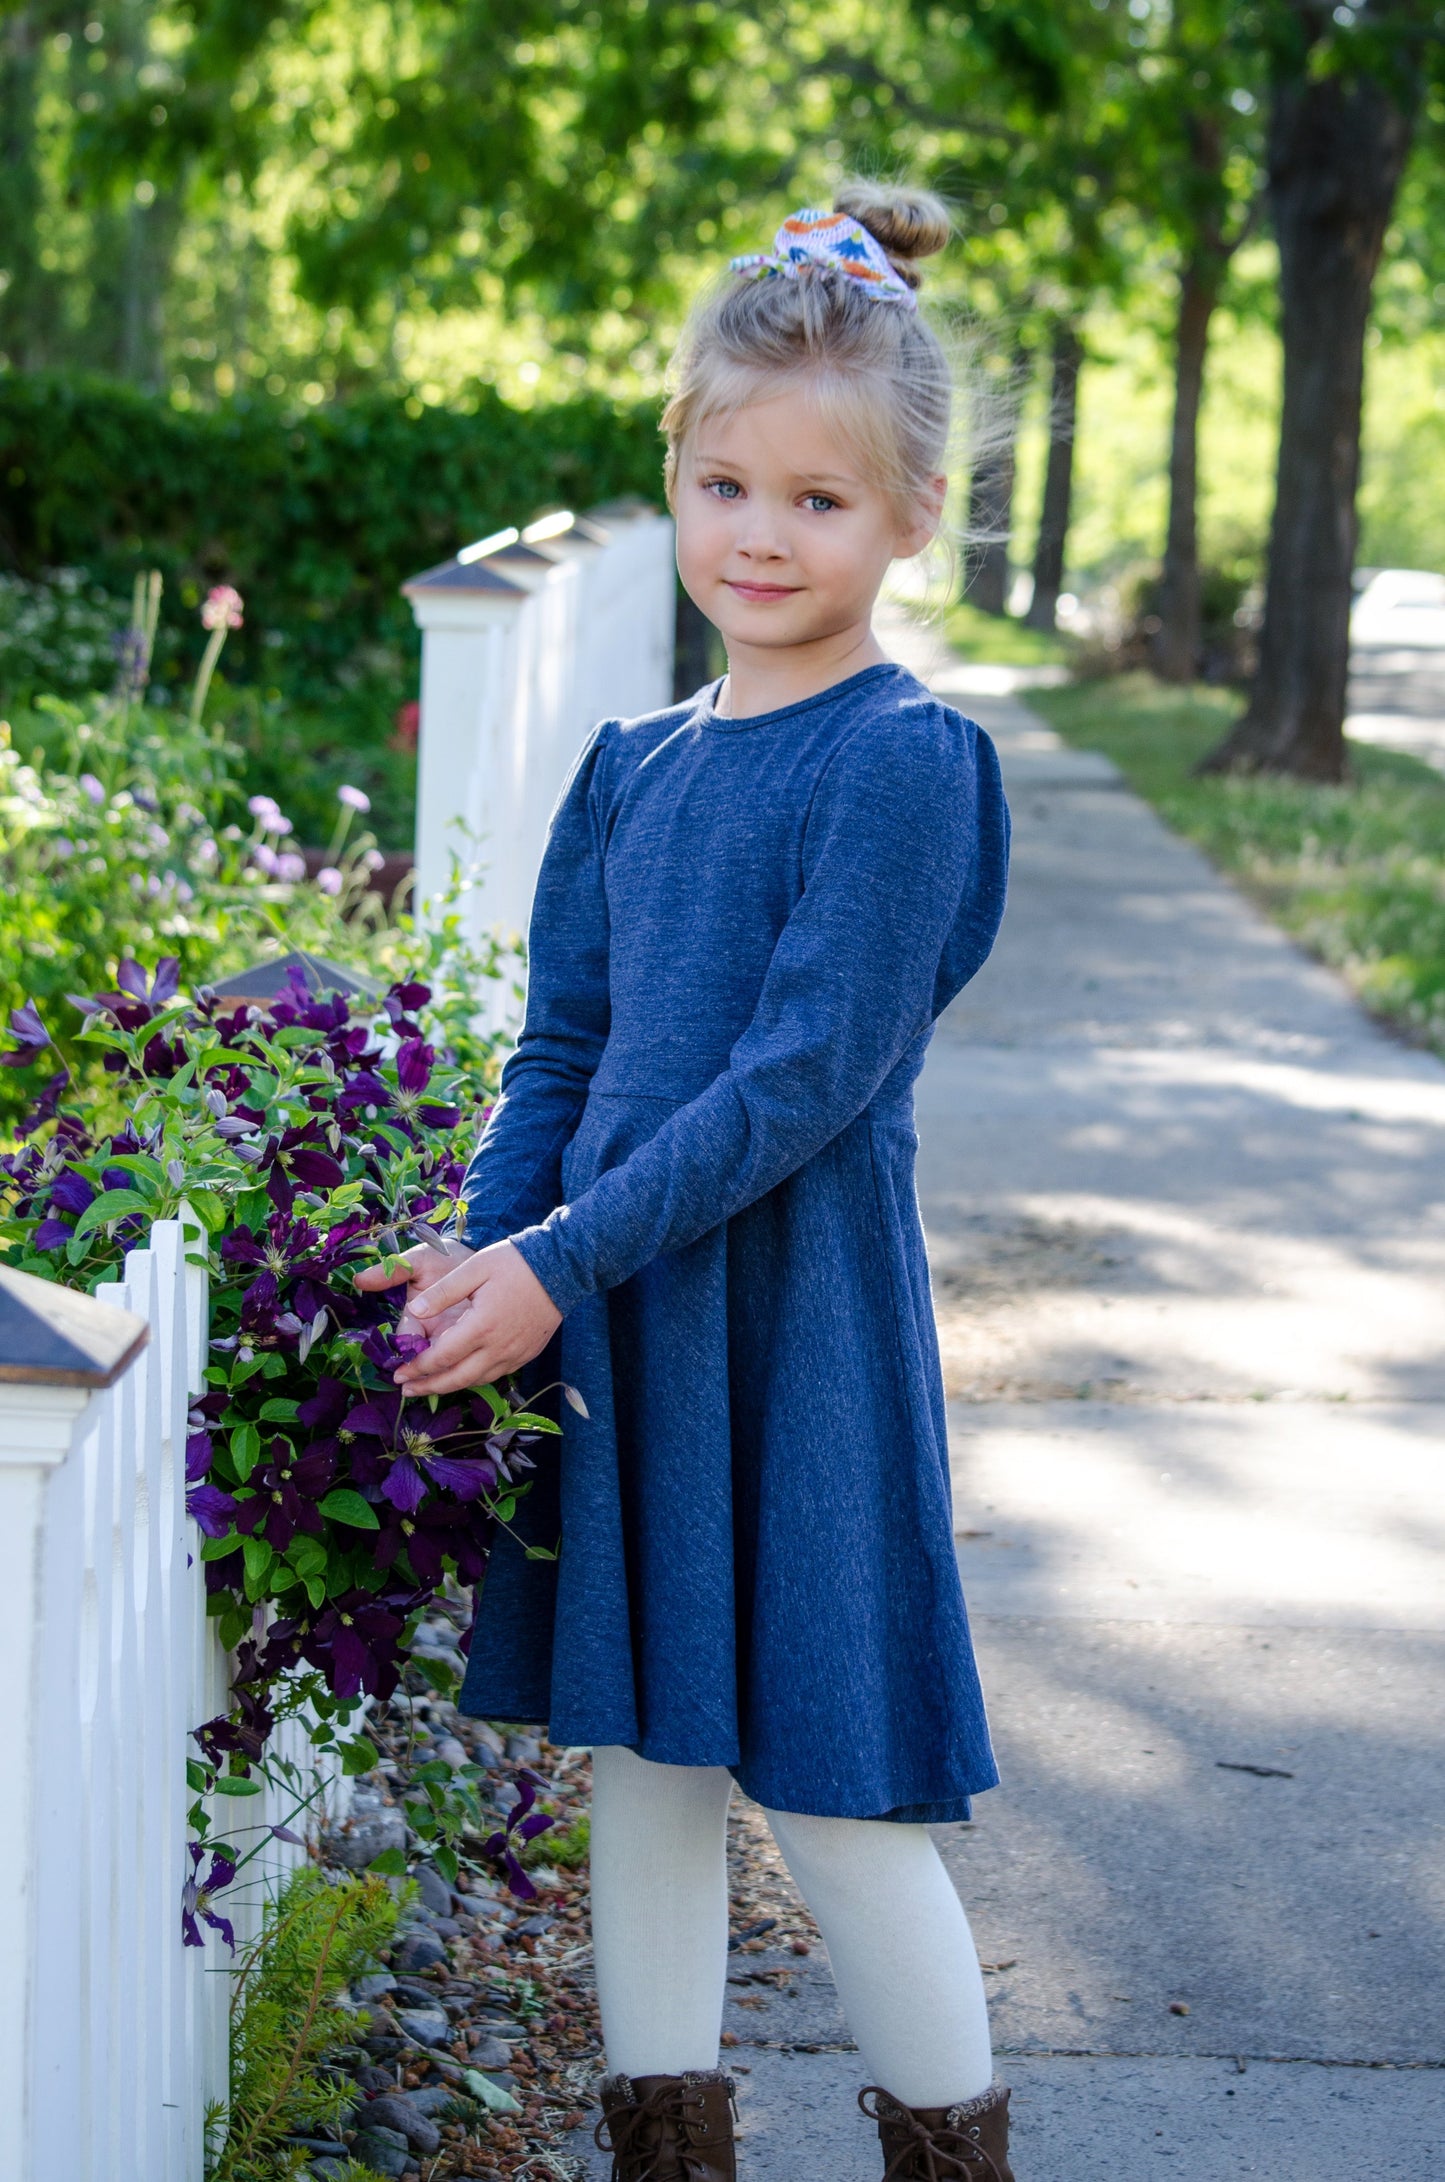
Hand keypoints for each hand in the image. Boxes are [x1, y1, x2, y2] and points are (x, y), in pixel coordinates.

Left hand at [356, 1239, 561, 1396]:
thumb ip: (442, 1292)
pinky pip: (495, 1374)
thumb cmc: (515, 1263)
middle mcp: (498, 1348)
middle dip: (428, 1387)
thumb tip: (414, 1311)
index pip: (441, 1357)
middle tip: (406, 1390)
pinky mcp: (526, 1354)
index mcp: (480, 1327)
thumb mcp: (474, 1269)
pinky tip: (463, 1374)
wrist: (562, 1268)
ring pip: (476, 1380)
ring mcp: (515, 1354)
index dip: (417, 1368)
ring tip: (429, 1387)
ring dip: (450, 1387)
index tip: (398, 1373)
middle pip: (457, 1379)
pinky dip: (474, 1379)